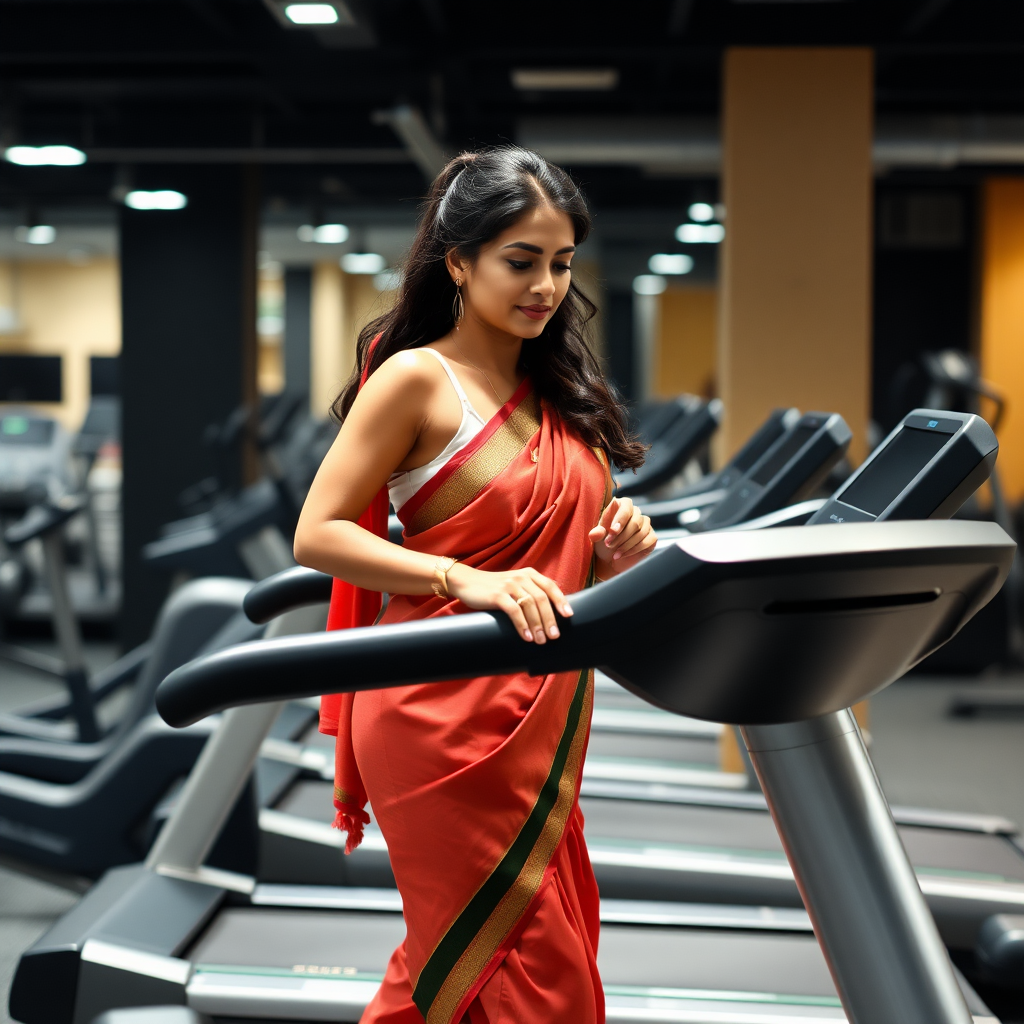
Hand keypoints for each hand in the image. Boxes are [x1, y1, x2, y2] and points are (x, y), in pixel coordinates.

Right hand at [446, 564, 571, 643]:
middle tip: (554, 636)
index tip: (568, 615)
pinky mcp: (497, 595)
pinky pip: (514, 611)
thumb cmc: (494, 587)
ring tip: (540, 640)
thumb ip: (530, 591)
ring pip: (530, 605)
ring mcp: (509, 585)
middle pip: (542, 598)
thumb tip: (550, 612)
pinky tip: (526, 637)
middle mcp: (521, 577)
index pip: (550, 586)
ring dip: (537, 625)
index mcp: (529, 574)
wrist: (466, 581)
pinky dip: (522, 625)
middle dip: (550, 619)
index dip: (561, 600)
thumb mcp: (515, 584)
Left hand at [588, 496, 655, 580]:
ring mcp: (645, 525)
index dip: (620, 518)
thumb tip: (595, 533)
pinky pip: (647, 541)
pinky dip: (634, 549)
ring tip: (614, 553)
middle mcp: (636, 513)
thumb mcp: (597, 538)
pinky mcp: (652, 537)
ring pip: (641, 532)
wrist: (610, 559)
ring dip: (626, 544)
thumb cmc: (603, 543)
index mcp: (622, 506)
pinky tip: (622, 555)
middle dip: (621, 536)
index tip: (612, 531)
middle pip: (635, 521)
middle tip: (609, 545)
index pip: (626, 506)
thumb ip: (596, 534)